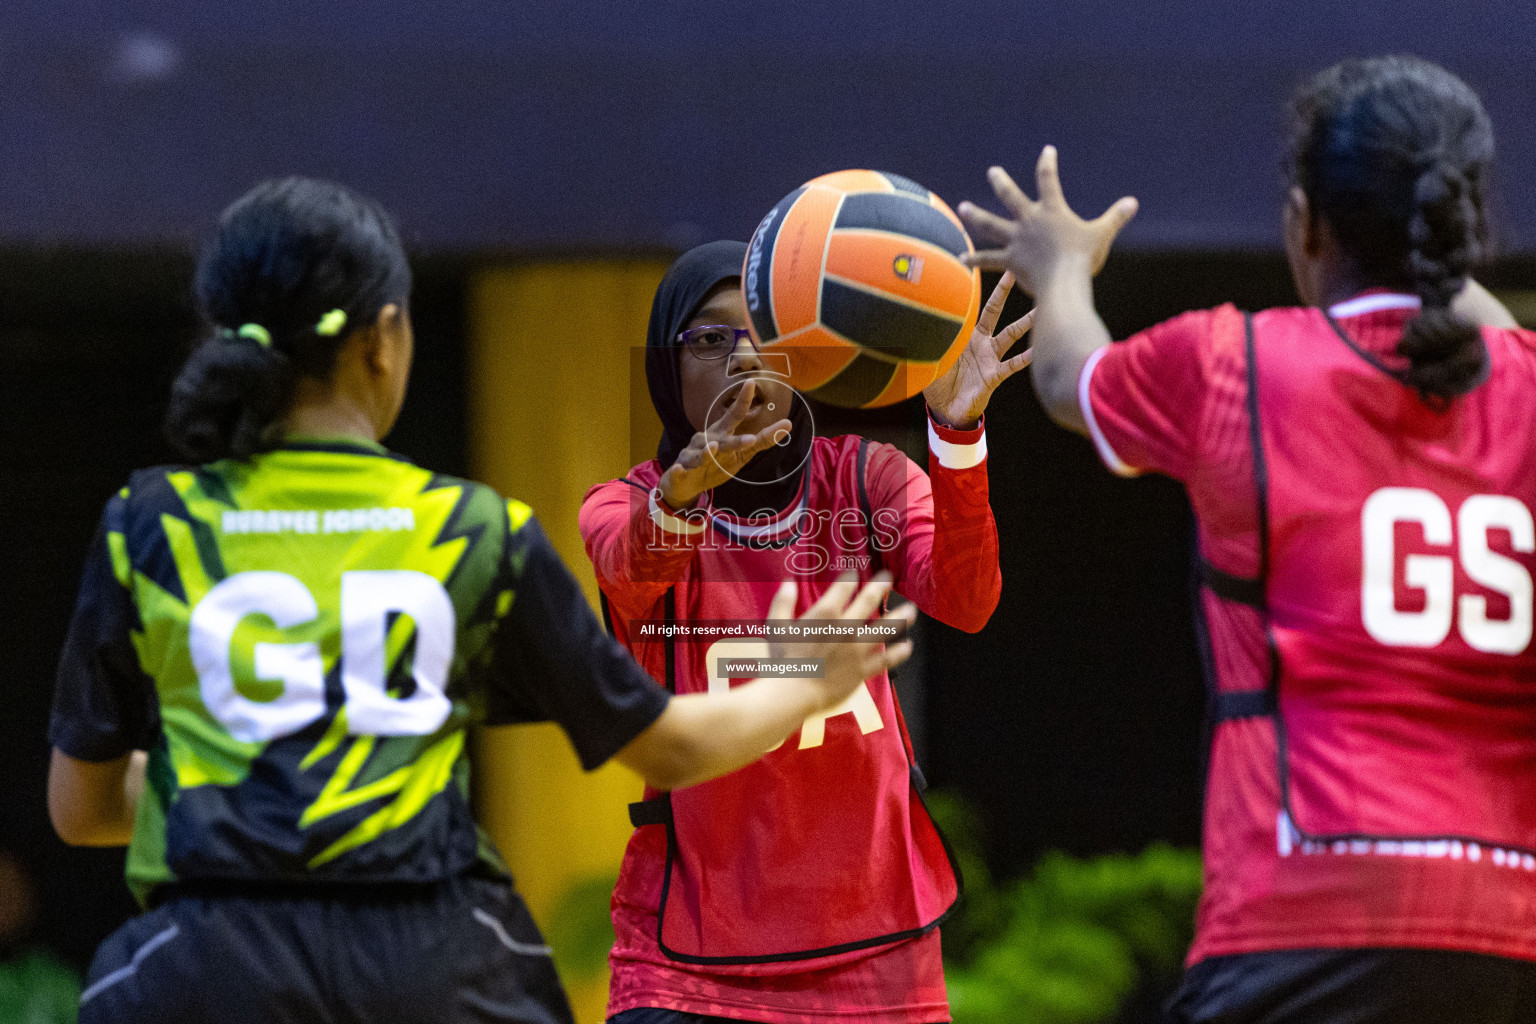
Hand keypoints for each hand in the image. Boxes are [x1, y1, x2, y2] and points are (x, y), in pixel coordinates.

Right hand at [657, 379, 792, 509]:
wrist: (685, 483)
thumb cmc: (715, 463)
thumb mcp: (741, 453)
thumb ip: (762, 440)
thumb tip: (788, 424)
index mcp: (721, 434)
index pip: (734, 416)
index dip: (743, 401)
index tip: (751, 383)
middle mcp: (706, 440)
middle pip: (721, 439)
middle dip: (735, 441)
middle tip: (750, 439)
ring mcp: (692, 455)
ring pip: (699, 454)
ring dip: (706, 451)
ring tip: (714, 447)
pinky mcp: (680, 471)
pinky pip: (679, 470)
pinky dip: (679, 470)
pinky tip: (679, 468)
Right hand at [766, 572, 916, 712]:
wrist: (793, 693)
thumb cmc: (782, 659)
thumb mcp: (776, 626)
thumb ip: (783, 601)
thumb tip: (788, 582)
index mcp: (825, 613)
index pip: (843, 587)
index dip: (850, 578)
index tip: (854, 574)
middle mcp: (846, 626)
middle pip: (869, 600)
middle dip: (880, 586)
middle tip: (889, 578)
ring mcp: (858, 648)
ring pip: (887, 628)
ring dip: (900, 617)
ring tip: (911, 610)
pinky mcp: (863, 669)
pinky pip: (887, 659)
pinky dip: (900, 652)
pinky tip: (908, 646)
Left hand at [922, 273, 1034, 428]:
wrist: (947, 409)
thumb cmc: (939, 382)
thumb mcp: (930, 356)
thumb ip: (928, 339)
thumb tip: (911, 317)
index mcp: (966, 336)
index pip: (973, 308)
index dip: (975, 291)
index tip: (982, 266)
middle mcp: (982, 343)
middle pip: (995, 312)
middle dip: (1003, 293)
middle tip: (1016, 272)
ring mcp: (990, 358)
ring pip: (1010, 335)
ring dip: (1025, 323)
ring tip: (1040, 311)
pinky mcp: (994, 376)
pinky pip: (1011, 365)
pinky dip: (1024, 358)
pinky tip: (1037, 351)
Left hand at [956, 146, 1138, 294]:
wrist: (1065, 279)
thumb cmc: (1084, 257)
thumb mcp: (1102, 234)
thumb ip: (1115, 217)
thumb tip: (1133, 203)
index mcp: (1051, 211)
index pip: (1048, 179)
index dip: (1047, 163)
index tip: (1046, 151)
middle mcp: (1029, 221)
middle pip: (1010, 197)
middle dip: (1001, 182)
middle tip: (993, 171)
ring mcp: (1017, 240)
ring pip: (991, 224)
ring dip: (976, 215)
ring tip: (963, 207)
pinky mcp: (1010, 260)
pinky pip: (989, 260)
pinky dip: (975, 259)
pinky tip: (962, 258)